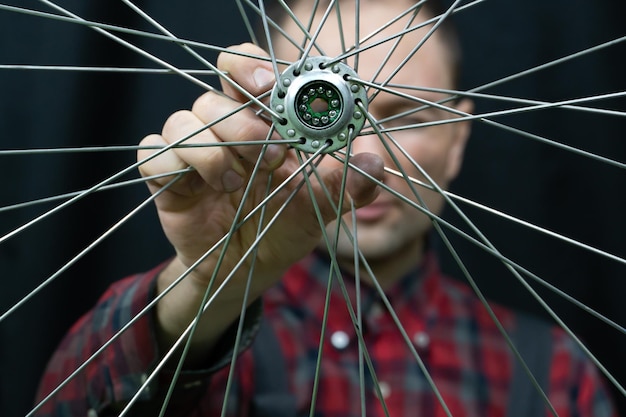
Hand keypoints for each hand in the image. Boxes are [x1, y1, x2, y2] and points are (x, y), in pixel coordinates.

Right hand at [137, 43, 382, 354]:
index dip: (250, 66)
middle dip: (240, 124)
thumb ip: (346, 184)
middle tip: (270, 155)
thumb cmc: (283, 225)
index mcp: (260, 121)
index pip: (243, 70)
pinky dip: (172, 167)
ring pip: (181, 123)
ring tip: (237, 183)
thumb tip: (375, 162)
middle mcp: (223, 129)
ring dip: (211, 152)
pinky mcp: (166, 178)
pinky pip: (152, 155)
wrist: (247, 268)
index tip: (270, 84)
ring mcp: (191, 152)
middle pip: (212, 96)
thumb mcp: (319, 206)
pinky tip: (197, 189)